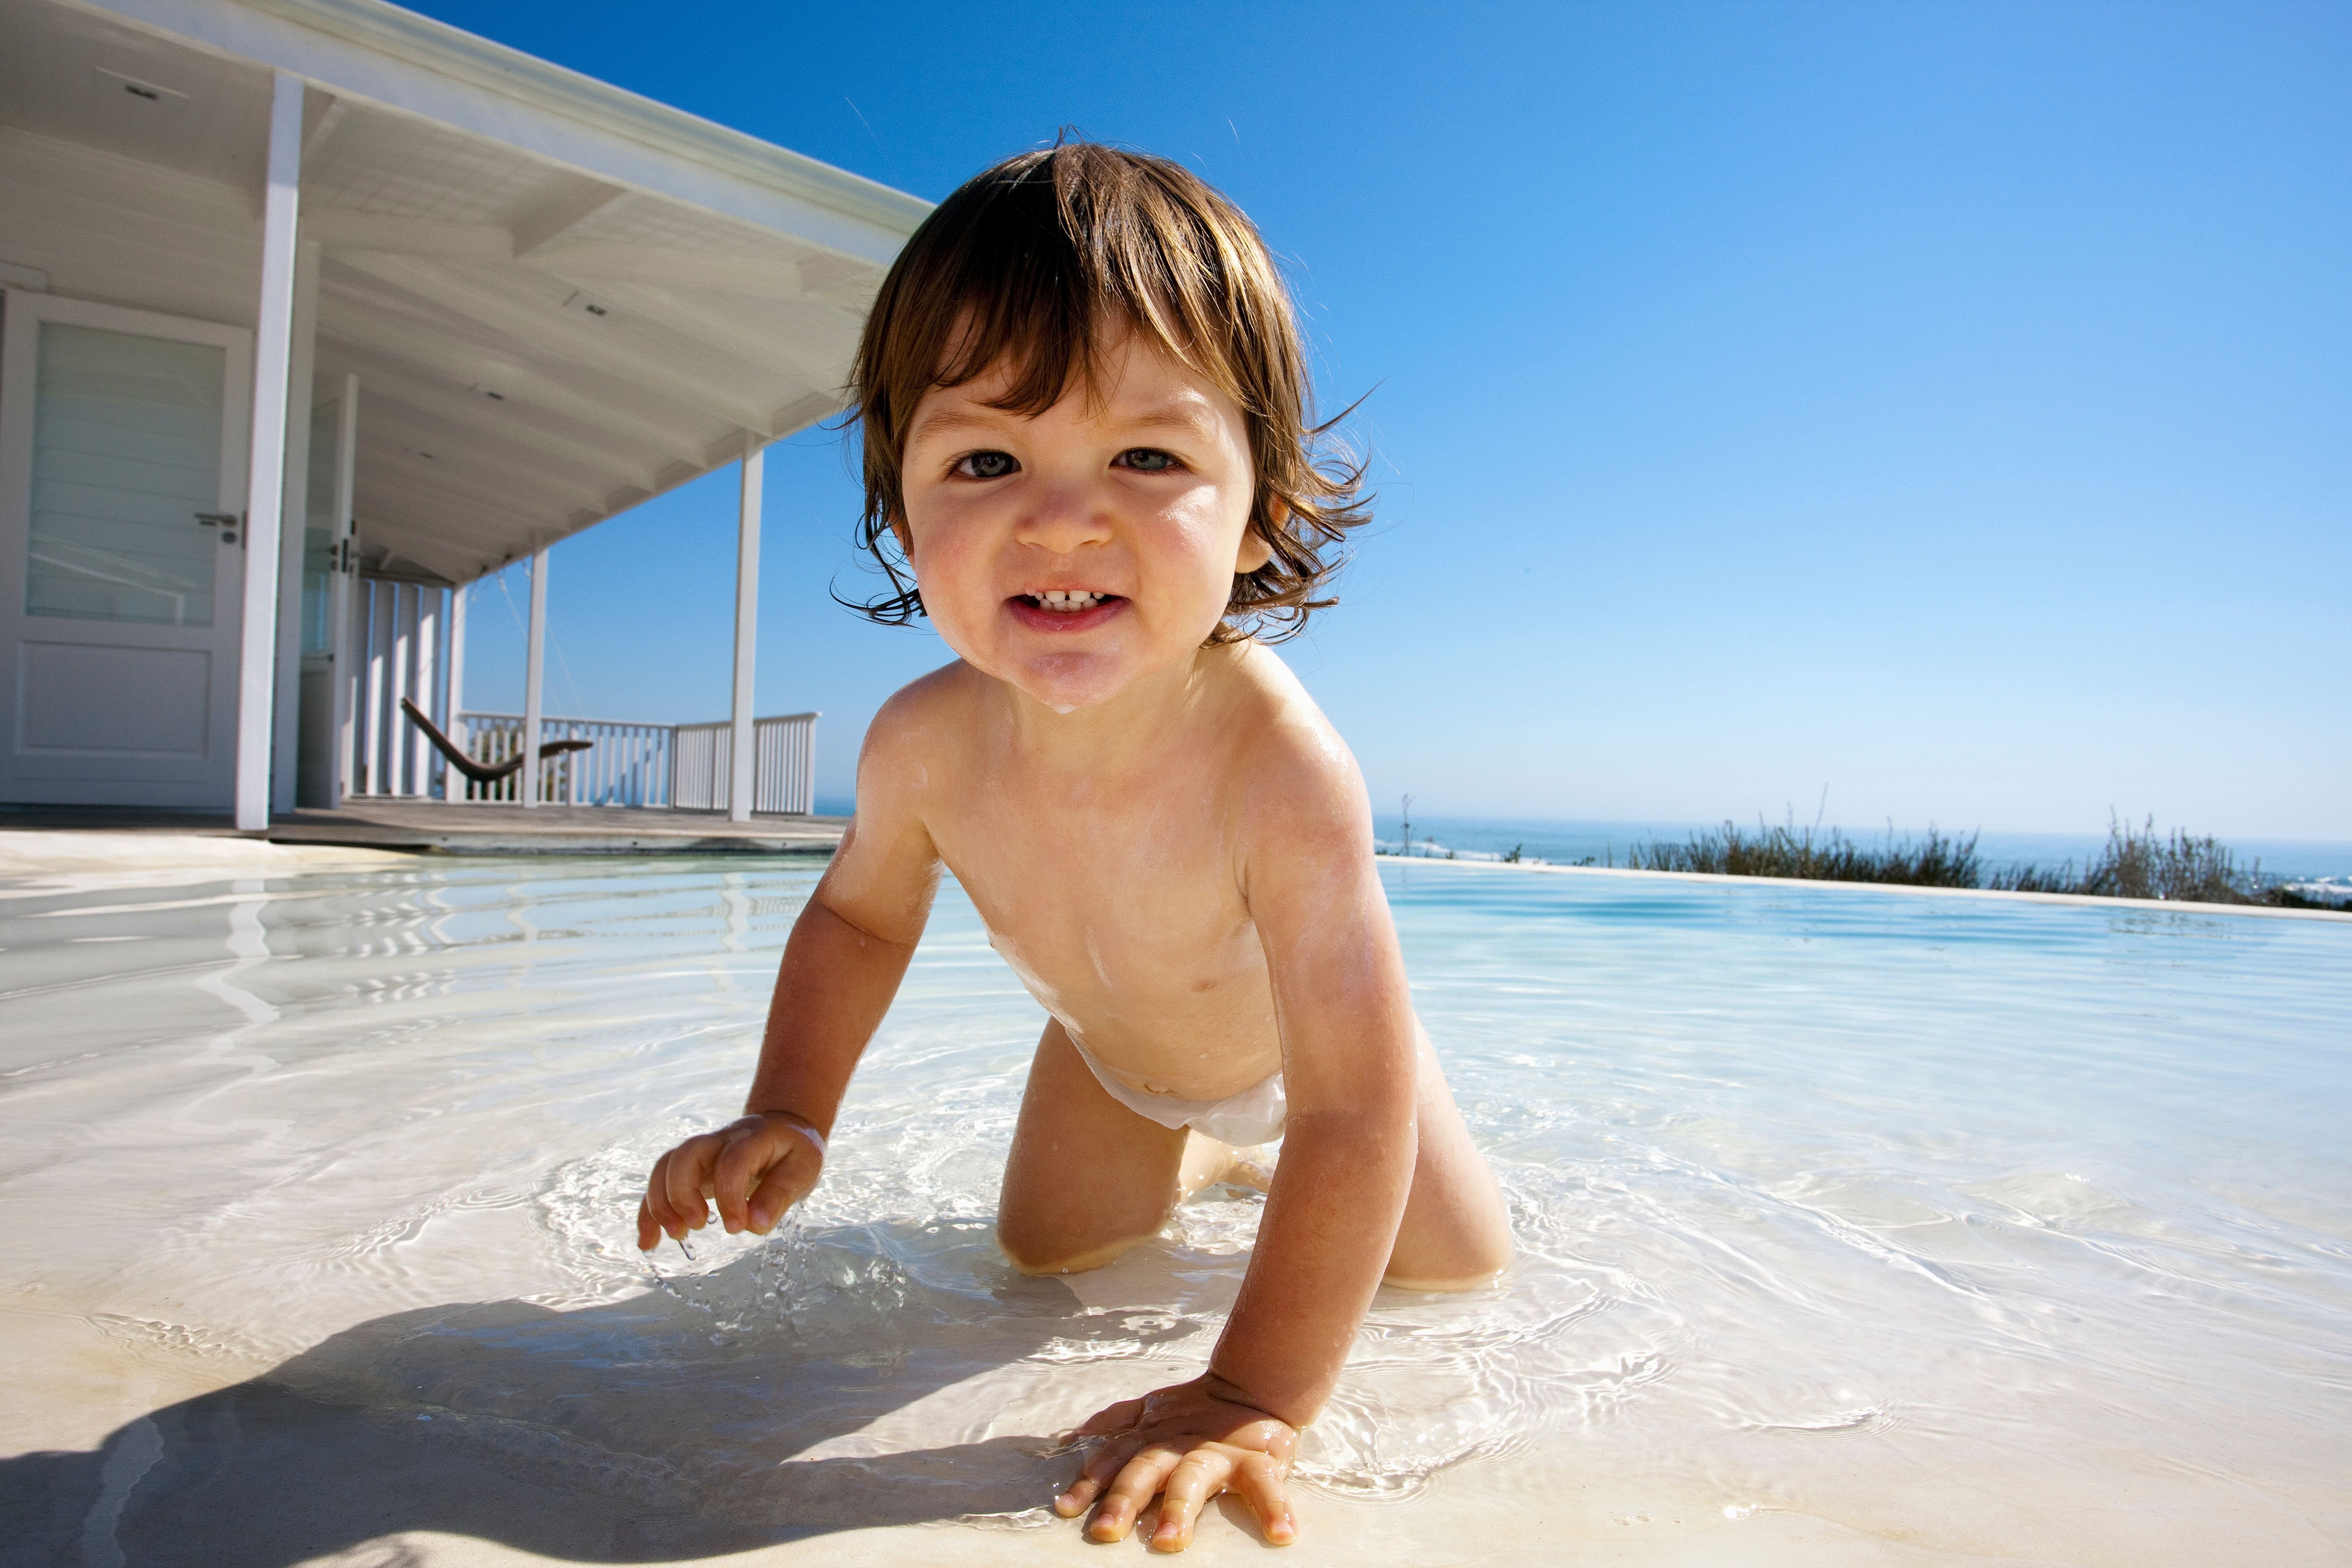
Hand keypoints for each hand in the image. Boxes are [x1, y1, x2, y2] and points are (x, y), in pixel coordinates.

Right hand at [634, 1112, 822, 1249]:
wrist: (781, 1129)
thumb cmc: (791, 1152)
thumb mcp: (802, 1169)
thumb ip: (779, 1195)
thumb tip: (754, 1224)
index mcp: (751, 1138)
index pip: (731, 1162)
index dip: (730, 1196)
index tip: (736, 1227)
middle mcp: (719, 1141)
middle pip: (686, 1156)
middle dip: (683, 1193)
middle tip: (698, 1226)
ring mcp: (699, 1154)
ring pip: (665, 1167)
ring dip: (662, 1203)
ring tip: (677, 1235)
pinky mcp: (688, 1171)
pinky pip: (659, 1186)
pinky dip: (649, 1214)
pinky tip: (648, 1242)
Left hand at [1054, 1375, 1298, 1550]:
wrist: (1255, 1385)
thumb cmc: (1195, 1410)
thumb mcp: (1151, 1410)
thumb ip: (1115, 1423)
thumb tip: (1070, 1439)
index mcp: (1152, 1435)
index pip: (1113, 1457)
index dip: (1090, 1481)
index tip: (1067, 1508)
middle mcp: (1179, 1444)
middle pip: (1145, 1468)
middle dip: (1124, 1498)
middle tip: (1105, 1531)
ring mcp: (1217, 1453)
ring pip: (1193, 1479)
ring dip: (1179, 1508)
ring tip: (1168, 1540)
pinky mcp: (1258, 1460)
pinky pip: (1267, 1485)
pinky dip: (1275, 1508)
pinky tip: (1282, 1533)